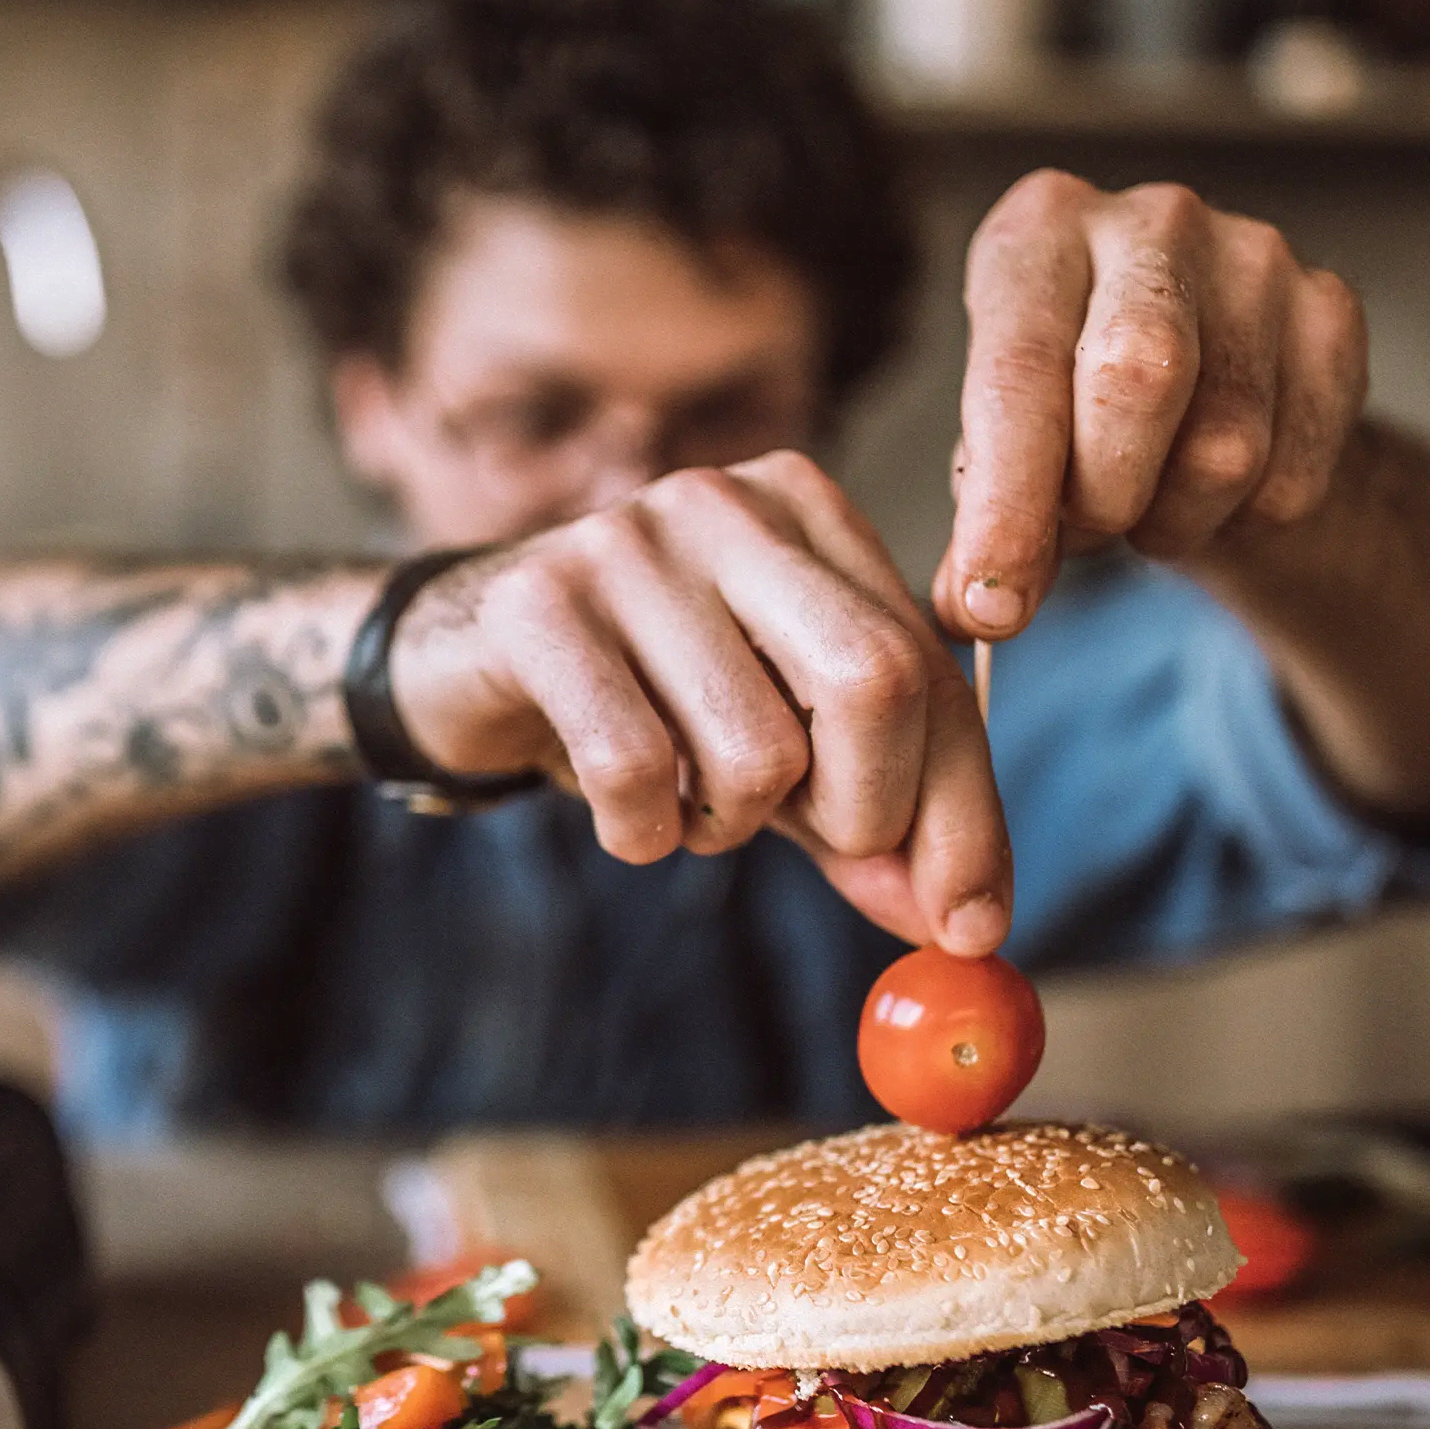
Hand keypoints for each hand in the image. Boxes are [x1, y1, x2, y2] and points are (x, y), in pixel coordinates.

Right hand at [390, 453, 1011, 953]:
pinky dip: (643, 832)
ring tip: (684, 802)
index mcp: (806, 509)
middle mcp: (725, 504)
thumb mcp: (774, 750)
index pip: (927, 667)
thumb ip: (870, 818)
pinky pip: (637, 768)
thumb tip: (965, 924)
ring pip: (757, 748)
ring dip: (729, 826)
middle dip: (864, 812)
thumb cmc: (641, 697)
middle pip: (873, 680)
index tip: (971, 924)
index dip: (964, 809)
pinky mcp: (540, 604)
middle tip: (818, 846)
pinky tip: (626, 814)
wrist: (457, 662)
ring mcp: (627, 542)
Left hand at [938, 171, 1370, 639]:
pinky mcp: (1332, 312)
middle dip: (1101, 498)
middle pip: (1137, 381)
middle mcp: (1152, 221)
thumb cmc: (1070, 405)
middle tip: (1083, 535)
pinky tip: (1213, 493)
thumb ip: (986, 518)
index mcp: (1040, 231)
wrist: (1197, 378)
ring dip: (1171, 521)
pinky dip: (1242, 523)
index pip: (1017, 371)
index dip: (1005, 500)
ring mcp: (1257, 257)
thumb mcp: (1003, 443)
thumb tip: (976, 608)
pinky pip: (1294, 477)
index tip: (992, 602)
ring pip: (1225, 447)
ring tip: (1144, 505)